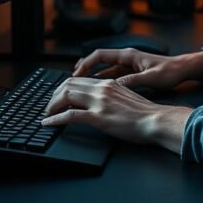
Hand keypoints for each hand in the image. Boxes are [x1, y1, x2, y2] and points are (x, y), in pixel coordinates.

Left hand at [42, 77, 191, 152]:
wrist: (156, 120)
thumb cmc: (146, 113)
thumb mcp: (126, 97)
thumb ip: (111, 95)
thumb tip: (100, 102)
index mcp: (109, 83)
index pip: (78, 79)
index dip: (63, 87)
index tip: (57, 97)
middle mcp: (102, 89)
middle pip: (68, 84)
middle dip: (53, 95)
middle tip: (48, 106)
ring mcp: (100, 102)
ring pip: (66, 96)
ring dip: (52, 105)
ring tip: (46, 114)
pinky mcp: (99, 117)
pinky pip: (70, 115)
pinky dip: (55, 119)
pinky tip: (48, 123)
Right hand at [73, 48, 202, 90]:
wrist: (184, 70)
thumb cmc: (170, 71)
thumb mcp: (152, 78)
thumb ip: (133, 81)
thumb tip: (114, 86)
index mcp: (129, 55)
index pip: (100, 55)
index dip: (86, 63)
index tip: (76, 73)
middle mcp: (127, 58)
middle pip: (99, 61)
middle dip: (85, 70)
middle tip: (72, 81)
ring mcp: (129, 65)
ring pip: (105, 69)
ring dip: (93, 77)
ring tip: (81, 87)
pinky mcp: (133, 72)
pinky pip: (112, 76)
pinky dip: (103, 82)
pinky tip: (99, 92)